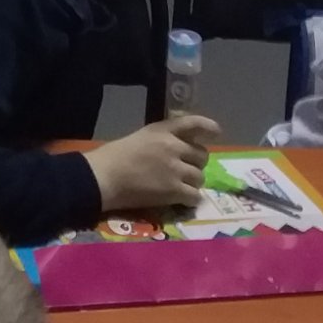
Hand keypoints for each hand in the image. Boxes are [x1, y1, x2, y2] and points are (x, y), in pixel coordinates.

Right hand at [86, 115, 220, 211]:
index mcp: (163, 130)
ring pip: (200, 177)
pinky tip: (181, 199)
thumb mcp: (142, 137)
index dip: (208, 126)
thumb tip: (180, 149)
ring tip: (180, 186)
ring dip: (193, 182)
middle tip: (186, 170)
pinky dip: (190, 199)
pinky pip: (195, 196)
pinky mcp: (174, 190)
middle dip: (196, 163)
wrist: (106, 176)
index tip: (216, 132)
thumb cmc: (116, 156)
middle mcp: (173, 147)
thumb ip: (162, 139)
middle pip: (202, 155)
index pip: (192, 123)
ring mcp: (175, 169)